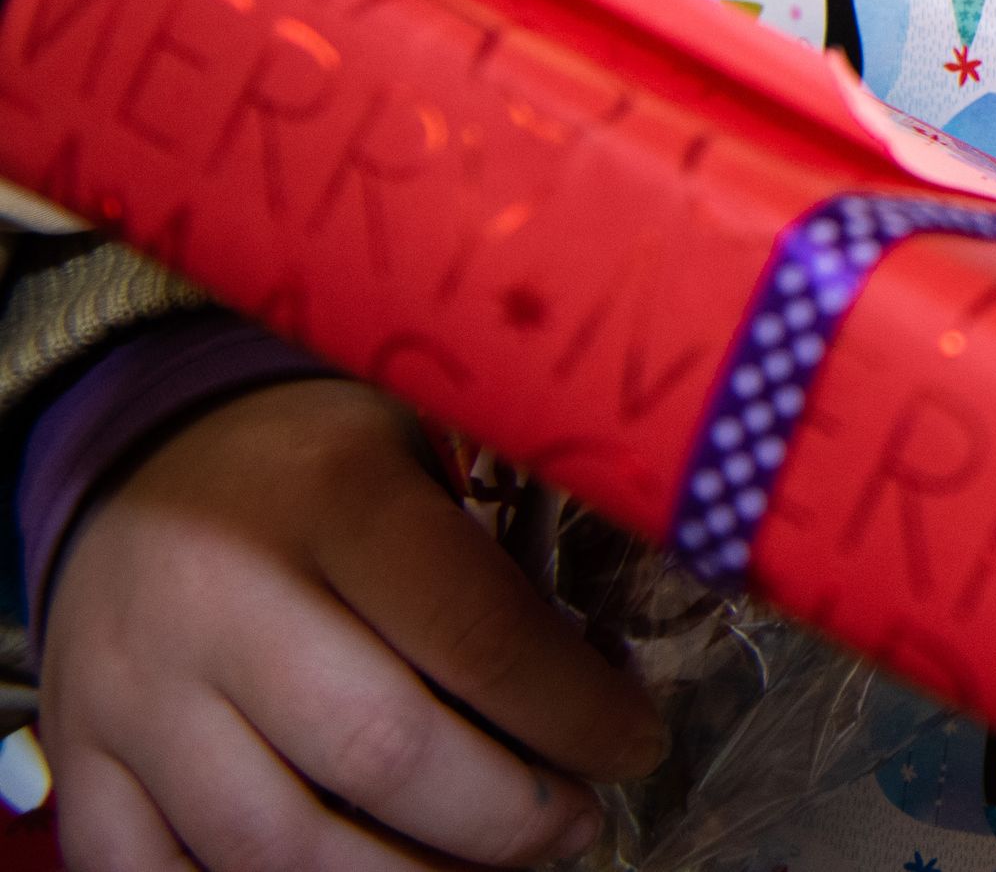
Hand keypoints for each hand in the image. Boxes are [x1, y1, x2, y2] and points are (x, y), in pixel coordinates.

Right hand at [40, 378, 667, 871]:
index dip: (575, 712)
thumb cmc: (326, 464)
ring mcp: (133, 695)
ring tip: (488, 866)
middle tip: (575, 824)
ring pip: (274, 847)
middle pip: (381, 755)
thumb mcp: (428, 447)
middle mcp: (217, 602)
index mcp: (332, 499)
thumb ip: (502, 555)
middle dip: (506, 817)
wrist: (145, 460)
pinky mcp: (80, 765)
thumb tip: (613, 679)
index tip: (635, 746)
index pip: (476, 634)